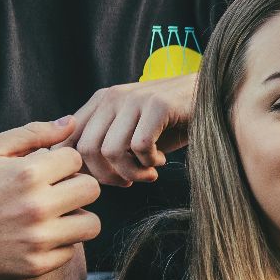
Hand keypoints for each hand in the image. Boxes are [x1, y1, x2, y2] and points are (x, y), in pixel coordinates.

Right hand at [0, 117, 101, 279]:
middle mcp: (36, 208)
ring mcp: (36, 240)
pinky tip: (35, 235)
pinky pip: (70, 252)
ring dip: (76, 216)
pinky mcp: (32, 266)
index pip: (76, 159)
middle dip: (75, 186)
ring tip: (52, 214)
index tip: (43, 169)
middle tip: (53, 190)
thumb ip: (33, 134)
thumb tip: (71, 122)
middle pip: (91, 190)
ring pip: (90, 224)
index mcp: (27, 174)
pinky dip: (59, 243)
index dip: (60, 161)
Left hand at [61, 74, 197, 186]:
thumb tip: (76, 174)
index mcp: (100, 102)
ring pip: (111, 151)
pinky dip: (149, 162)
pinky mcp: (158, 104)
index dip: (81, 169)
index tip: (105, 180)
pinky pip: (140, 146)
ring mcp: (134, 99)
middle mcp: (112, 97)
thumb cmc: (169, 124)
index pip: (68, 141)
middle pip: (86, 150)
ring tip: (147, 173)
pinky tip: (160, 161)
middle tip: (128, 182)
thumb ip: (103, 144)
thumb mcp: (130, 132)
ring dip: (130, 172)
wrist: (211, 98)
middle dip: (107, 177)